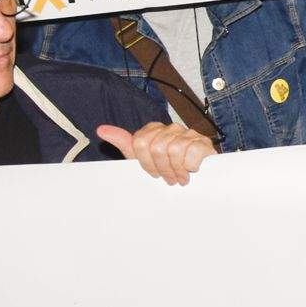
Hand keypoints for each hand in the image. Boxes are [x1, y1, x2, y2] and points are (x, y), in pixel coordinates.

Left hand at [99, 121, 216, 181]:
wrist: (196, 176)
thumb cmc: (167, 168)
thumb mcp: (142, 159)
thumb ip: (124, 143)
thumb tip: (101, 129)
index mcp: (154, 130)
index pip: (140, 142)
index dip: (145, 163)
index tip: (153, 173)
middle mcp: (171, 128)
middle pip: (157, 147)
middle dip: (162, 168)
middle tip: (168, 178)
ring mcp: (189, 133)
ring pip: (174, 149)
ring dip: (177, 170)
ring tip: (180, 177)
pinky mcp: (204, 142)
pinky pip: (192, 151)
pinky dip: (190, 166)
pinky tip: (191, 171)